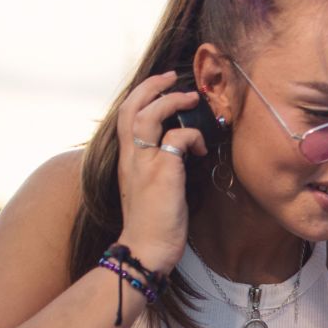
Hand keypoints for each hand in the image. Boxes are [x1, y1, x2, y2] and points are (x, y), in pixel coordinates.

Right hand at [114, 71, 205, 274]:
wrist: (145, 250)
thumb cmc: (152, 226)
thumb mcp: (150, 191)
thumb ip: (157, 169)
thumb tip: (179, 155)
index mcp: (127, 161)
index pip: (125, 117)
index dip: (141, 97)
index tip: (160, 87)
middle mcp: (131, 158)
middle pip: (131, 108)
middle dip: (151, 86)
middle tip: (172, 77)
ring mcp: (145, 164)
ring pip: (149, 115)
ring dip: (171, 101)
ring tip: (191, 98)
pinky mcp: (163, 173)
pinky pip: (178, 138)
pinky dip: (193, 136)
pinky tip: (202, 148)